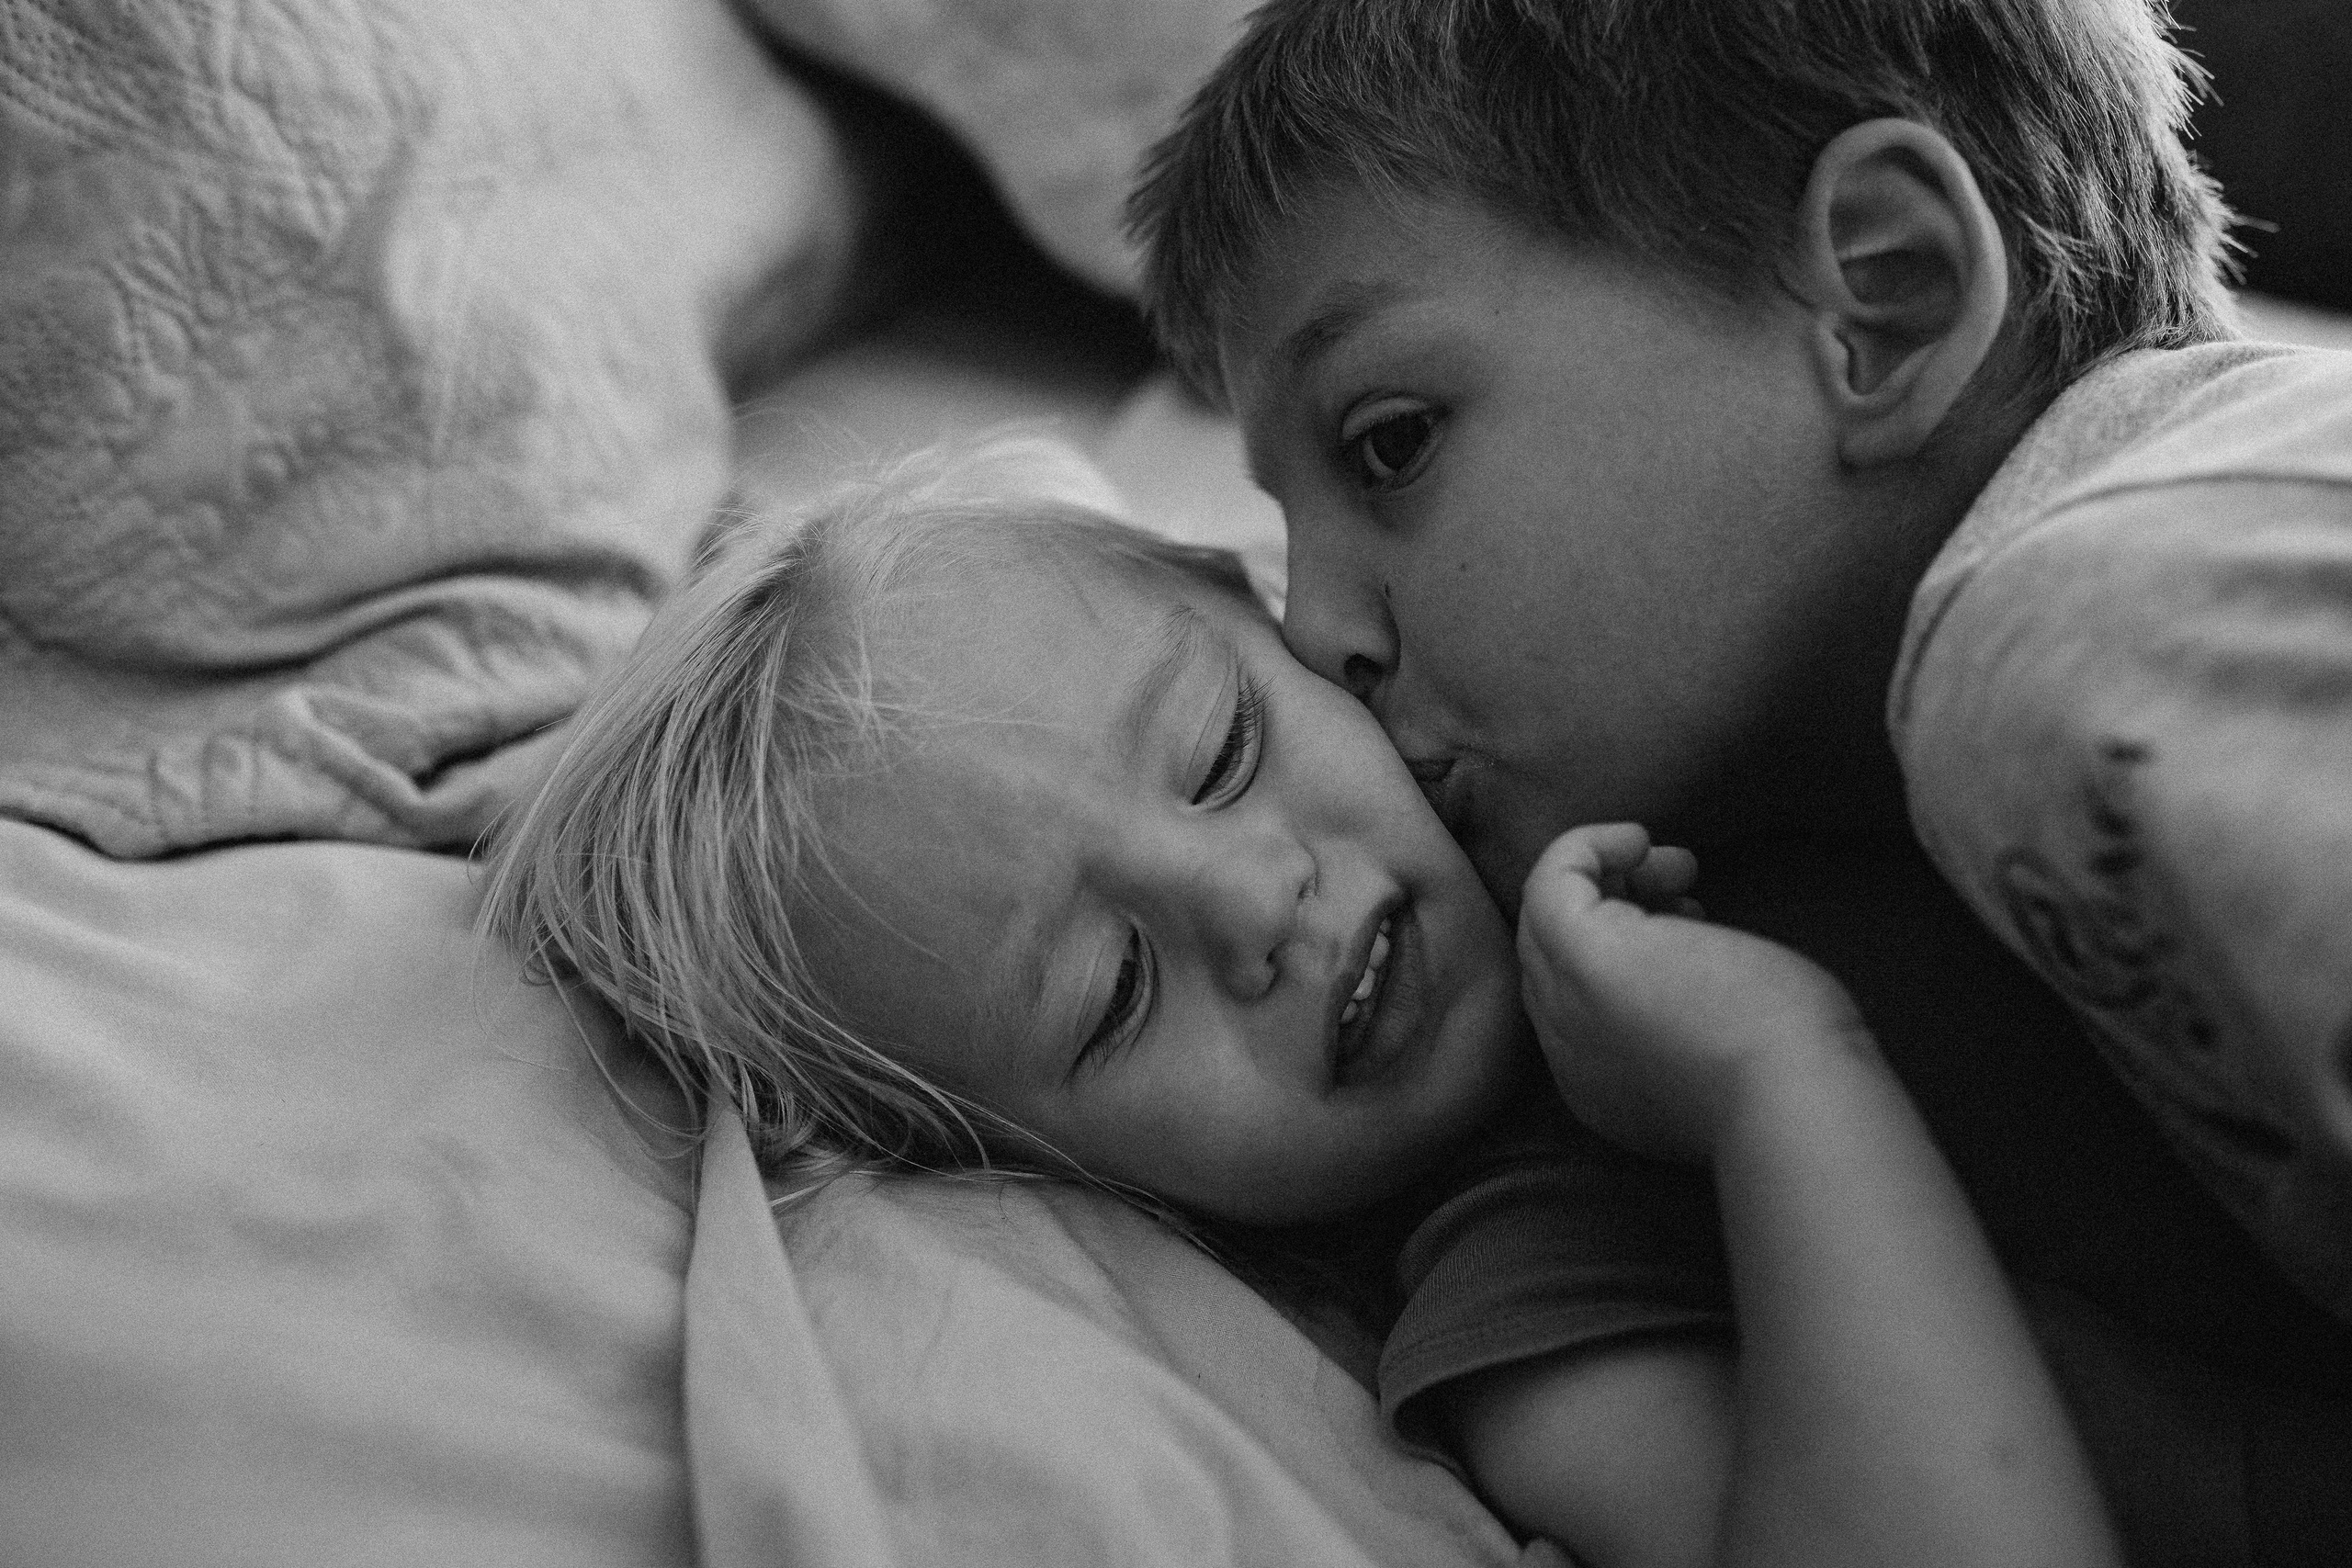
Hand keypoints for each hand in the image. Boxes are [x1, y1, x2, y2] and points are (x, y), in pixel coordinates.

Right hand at [1517, 825, 1868, 1163]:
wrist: (1794, 1103)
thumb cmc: (1795, 1078)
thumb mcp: (1729, 1052)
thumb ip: (1694, 1021)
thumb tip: (1689, 960)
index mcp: (1604, 1090)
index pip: (1581, 1002)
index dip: (1625, 950)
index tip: (1689, 923)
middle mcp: (1569, 1054)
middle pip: (1554, 959)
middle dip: (1609, 908)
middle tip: (1680, 884)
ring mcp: (1565, 1005)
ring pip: (1544, 921)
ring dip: (1603, 877)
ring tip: (1678, 866)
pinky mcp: (1579, 955)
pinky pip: (1549, 884)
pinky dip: (1584, 849)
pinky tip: (1638, 839)